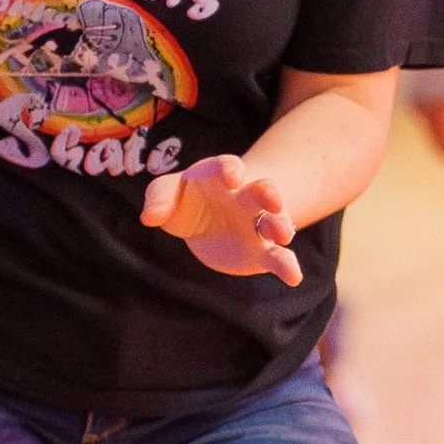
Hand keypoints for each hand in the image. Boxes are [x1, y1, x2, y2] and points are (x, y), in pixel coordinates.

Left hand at [142, 152, 300, 284]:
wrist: (206, 224)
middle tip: (274, 200)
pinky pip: (277, 257)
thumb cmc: (185, 200)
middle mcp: (245, 197)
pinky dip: (287, 266)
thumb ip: (159, 199)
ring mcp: (256, 224)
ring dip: (281, 226)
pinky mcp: (260, 252)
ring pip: (274, 223)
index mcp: (221, 176)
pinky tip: (294, 277)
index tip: (232, 177)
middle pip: (262, 191)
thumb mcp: (166, 194)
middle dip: (270, 194)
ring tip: (284, 235)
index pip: (228, 166)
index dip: (231, 169)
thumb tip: (149, 217)